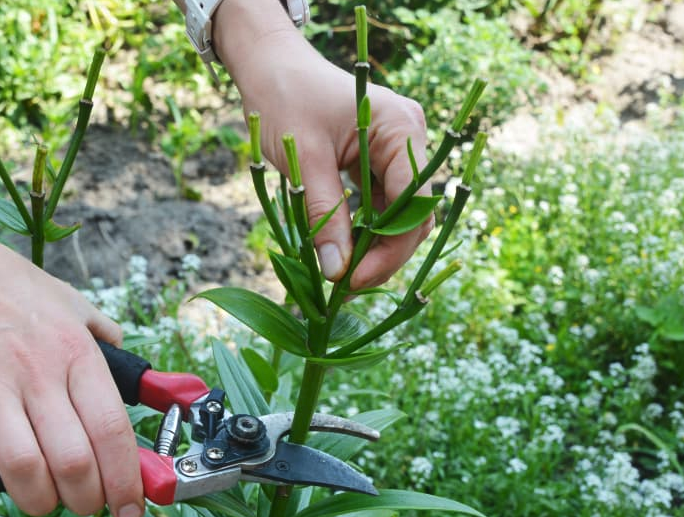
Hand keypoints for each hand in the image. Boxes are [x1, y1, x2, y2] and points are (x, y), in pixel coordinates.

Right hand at [0, 195, 144, 516]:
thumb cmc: (10, 284)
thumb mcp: (73, 302)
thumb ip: (107, 338)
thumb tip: (137, 371)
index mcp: (77, 354)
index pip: (114, 430)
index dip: (129, 480)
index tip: (132, 507)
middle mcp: (38, 373)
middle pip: (74, 460)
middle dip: (88, 500)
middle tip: (87, 504)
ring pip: (22, 468)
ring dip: (38, 501)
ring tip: (44, 500)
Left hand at [215, 0, 432, 289]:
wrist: (268, 65)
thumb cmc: (284, 98)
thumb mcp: (304, 162)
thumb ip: (325, 215)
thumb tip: (338, 270)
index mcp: (399, 128)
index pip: (414, 203)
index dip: (391, 249)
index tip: (354, 279)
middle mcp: (408, 138)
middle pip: (412, 213)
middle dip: (384, 253)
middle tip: (346, 284)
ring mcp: (395, 149)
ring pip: (398, 213)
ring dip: (374, 246)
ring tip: (342, 273)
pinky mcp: (378, 159)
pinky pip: (381, 203)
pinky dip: (364, 229)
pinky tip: (343, 250)